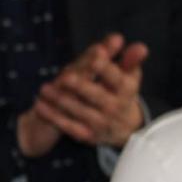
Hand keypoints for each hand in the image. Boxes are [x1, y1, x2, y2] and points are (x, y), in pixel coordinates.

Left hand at [18, 34, 147, 156]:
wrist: (125, 129)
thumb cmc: (122, 93)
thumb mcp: (129, 75)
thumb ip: (130, 59)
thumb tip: (141, 47)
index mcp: (126, 89)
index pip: (117, 78)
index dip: (106, 67)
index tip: (96, 55)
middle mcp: (115, 107)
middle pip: (98, 96)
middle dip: (82, 86)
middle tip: (66, 76)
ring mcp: (101, 122)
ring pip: (80, 111)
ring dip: (61, 101)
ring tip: (45, 89)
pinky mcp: (88, 134)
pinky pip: (69, 126)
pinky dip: (54, 117)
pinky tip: (40, 106)